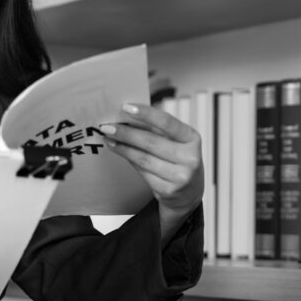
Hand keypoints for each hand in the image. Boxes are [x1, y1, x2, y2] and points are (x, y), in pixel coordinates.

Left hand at [101, 103, 202, 241]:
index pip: (167, 122)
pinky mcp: (169, 191)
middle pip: (151, 142)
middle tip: (107, 127)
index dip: (145, 114)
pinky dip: (130, 160)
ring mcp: (180, 176)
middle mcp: (190, 158)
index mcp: (192, 138)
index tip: (125, 107)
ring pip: (143, 159)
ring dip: (123, 148)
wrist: (190, 192)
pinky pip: (143, 172)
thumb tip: (127, 119)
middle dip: (126, 133)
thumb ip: (156, 130)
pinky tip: (121, 152)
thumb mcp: (176, 142)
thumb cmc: (179, 159)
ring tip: (109, 139)